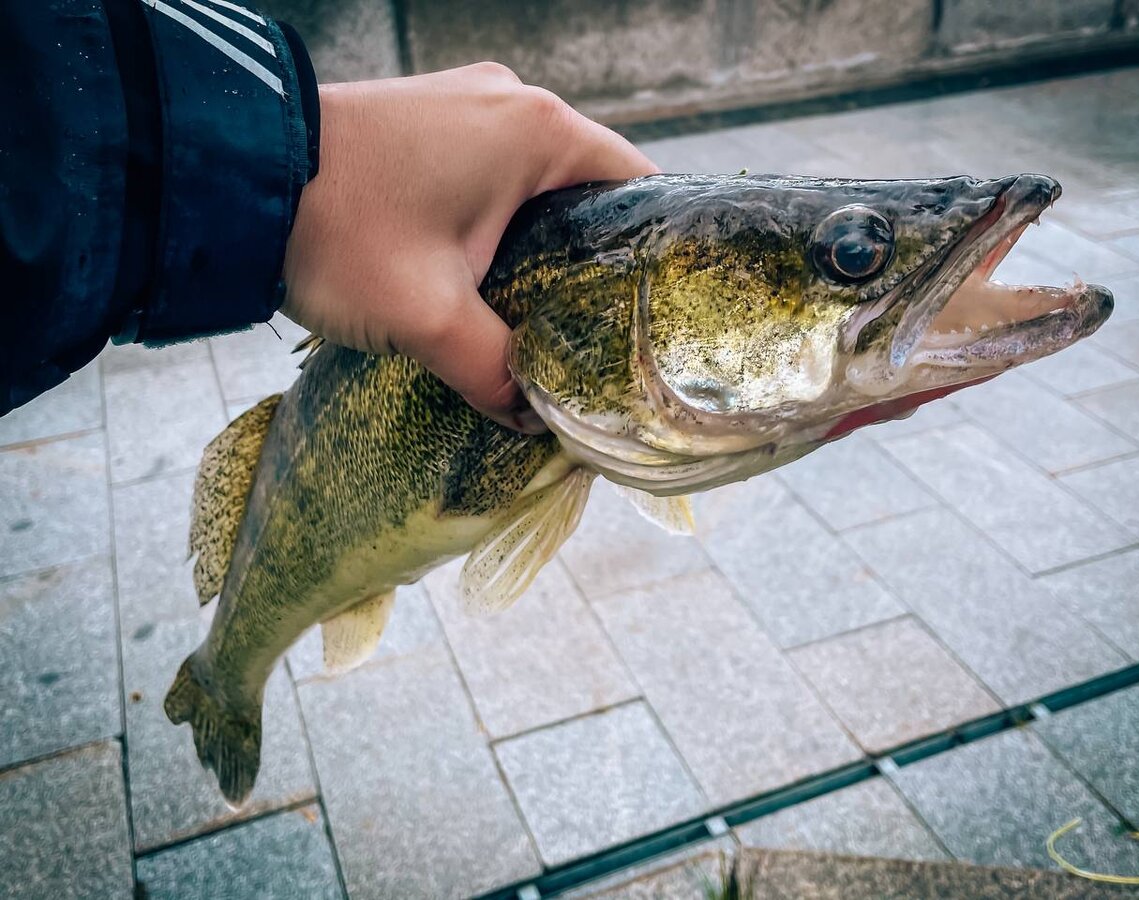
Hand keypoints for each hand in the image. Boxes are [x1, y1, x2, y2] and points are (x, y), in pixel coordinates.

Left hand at [281, 63, 658, 432]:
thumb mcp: (428, 317)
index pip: (638, 187)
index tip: (652, 313)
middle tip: (595, 330)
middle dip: (592, 260)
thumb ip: (494, 373)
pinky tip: (488, 275)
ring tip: (542, 313)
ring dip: (541, 244)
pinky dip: (500, 221)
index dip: (651, 253)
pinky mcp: (429, 119)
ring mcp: (467, 103)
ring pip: (537, 184)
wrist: (230, 175)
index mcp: (539, 131)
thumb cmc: (340, 232)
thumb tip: (531, 421)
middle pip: (589, 190)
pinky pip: (492, 172)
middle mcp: (513, 102)